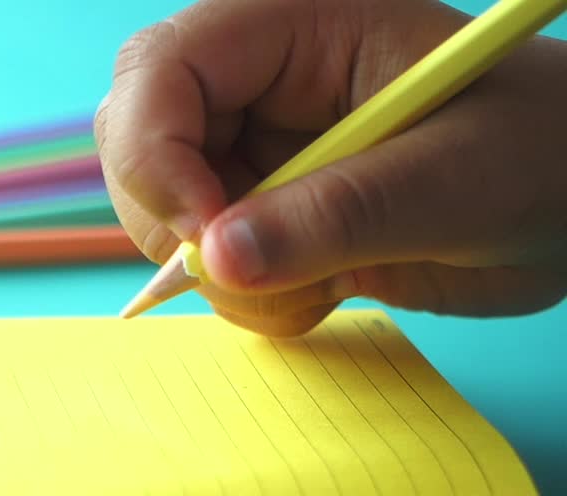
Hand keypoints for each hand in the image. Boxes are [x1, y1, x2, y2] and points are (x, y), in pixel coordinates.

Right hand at [95, 0, 566, 335]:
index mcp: (299, 26)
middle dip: (177, 222)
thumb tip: (216, 260)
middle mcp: (258, 81)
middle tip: (256, 274)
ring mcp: (253, 147)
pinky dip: (249, 301)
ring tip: (323, 284)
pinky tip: (325, 289)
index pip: (163, 68)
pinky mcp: (260, 210)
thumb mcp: (459, 178)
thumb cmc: (546, 157)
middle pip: (136, 141)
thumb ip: (339, 214)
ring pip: (159, 214)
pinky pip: (204, 264)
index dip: (155, 152)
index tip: (207, 236)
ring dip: (224, 277)